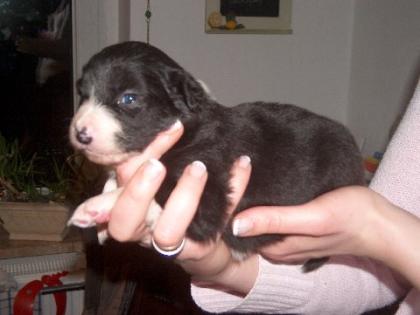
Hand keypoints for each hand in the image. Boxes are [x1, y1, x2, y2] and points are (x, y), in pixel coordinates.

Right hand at [107, 121, 257, 294]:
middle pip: (126, 224)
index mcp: (129, 213)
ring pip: (169, 231)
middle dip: (138, 192)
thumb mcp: (146, 191)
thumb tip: (99, 174)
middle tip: (157, 165)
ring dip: (184, 196)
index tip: (145, 145)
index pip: (114, 196)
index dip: (125, 174)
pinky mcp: (202, 245)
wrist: (201, 241)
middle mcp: (145, 230)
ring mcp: (174, 242)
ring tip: (199, 167)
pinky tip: (242, 162)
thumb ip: (129, 176)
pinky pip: (219, 219)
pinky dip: (233, 188)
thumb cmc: (168, 208)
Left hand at [232, 186, 419, 289]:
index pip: (240, 232)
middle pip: (247, 226)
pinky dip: (263, 204)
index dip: (227, 213)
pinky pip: (272, 217)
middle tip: (223, 178)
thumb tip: (235, 223)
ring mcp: (287, 237)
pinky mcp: (296, 227)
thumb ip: (275, 221)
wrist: (377, 220)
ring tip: (235, 179)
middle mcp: (278, 245)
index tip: (217, 190)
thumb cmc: (348, 216)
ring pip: (258, 220)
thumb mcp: (311, 217)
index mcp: (277, 248)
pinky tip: (258, 188)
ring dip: (248, 204)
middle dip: (234, 207)